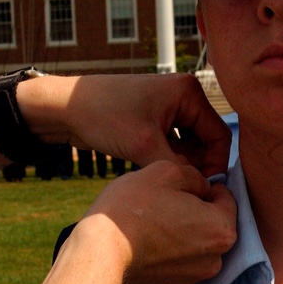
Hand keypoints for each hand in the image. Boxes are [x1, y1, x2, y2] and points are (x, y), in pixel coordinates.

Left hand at [19, 74, 231, 177]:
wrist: (63, 108)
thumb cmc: (103, 116)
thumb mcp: (145, 146)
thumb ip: (178, 167)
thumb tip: (202, 187)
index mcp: (188, 92)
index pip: (219, 135)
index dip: (215, 165)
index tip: (205, 190)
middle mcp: (183, 96)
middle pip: (205, 141)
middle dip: (197, 166)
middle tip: (186, 190)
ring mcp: (168, 107)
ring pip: (189, 146)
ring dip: (182, 165)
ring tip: (167, 182)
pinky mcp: (154, 119)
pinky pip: (173, 144)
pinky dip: (168, 160)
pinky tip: (156, 173)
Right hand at [77, 160, 236, 283]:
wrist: (99, 254)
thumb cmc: (133, 208)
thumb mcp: (166, 171)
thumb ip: (194, 176)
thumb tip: (201, 187)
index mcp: (221, 229)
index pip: (226, 199)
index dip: (206, 187)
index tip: (183, 187)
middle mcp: (214, 260)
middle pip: (212, 226)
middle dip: (195, 213)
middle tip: (165, 204)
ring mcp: (191, 280)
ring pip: (194, 248)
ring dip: (181, 235)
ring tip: (151, 224)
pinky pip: (174, 267)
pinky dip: (165, 256)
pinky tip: (144, 245)